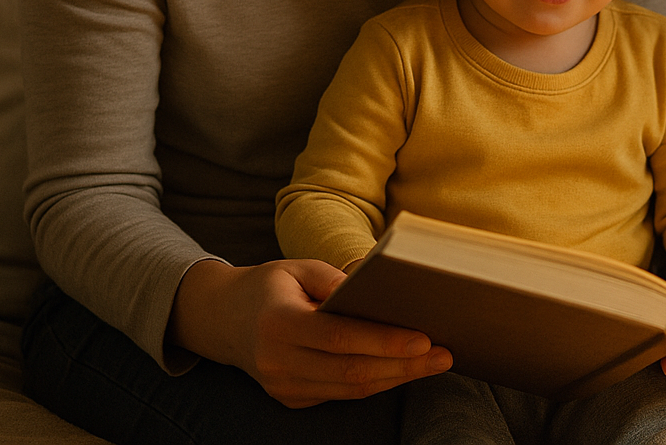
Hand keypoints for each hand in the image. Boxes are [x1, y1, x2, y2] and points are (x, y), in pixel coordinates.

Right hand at [167, 258, 451, 406]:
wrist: (221, 319)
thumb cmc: (268, 285)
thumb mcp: (296, 267)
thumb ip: (334, 279)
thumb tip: (376, 289)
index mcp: (279, 325)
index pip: (340, 339)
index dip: (384, 341)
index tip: (423, 338)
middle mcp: (279, 363)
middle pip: (351, 372)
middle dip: (403, 366)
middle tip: (443, 355)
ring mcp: (283, 387)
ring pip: (349, 389)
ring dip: (395, 378)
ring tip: (433, 363)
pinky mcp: (291, 399)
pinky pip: (340, 393)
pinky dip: (374, 382)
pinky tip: (401, 368)